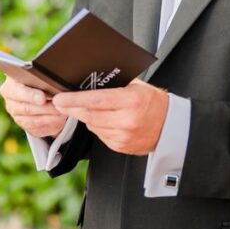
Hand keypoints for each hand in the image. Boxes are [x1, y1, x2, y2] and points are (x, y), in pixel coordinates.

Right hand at [0, 77, 67, 138]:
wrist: (34, 91)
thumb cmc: (36, 79)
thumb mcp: (35, 75)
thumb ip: (40, 78)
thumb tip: (51, 81)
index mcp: (9, 87)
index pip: (18, 92)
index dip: (30, 95)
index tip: (43, 98)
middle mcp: (10, 102)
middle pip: (26, 108)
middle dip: (44, 108)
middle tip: (58, 106)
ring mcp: (16, 115)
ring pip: (33, 120)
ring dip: (49, 117)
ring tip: (62, 112)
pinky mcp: (25, 125)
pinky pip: (38, 128)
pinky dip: (50, 123)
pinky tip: (60, 118)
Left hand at [52, 80, 168, 154]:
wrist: (170, 126)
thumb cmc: (152, 102)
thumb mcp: (136, 86)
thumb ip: (114, 84)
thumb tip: (88, 81)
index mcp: (130, 101)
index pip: (95, 100)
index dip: (74, 100)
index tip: (59, 99)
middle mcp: (126, 121)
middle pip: (89, 115)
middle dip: (72, 108)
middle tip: (60, 102)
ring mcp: (123, 137)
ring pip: (92, 126)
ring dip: (86, 117)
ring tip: (88, 108)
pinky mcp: (120, 147)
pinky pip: (100, 135)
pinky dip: (97, 126)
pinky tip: (104, 120)